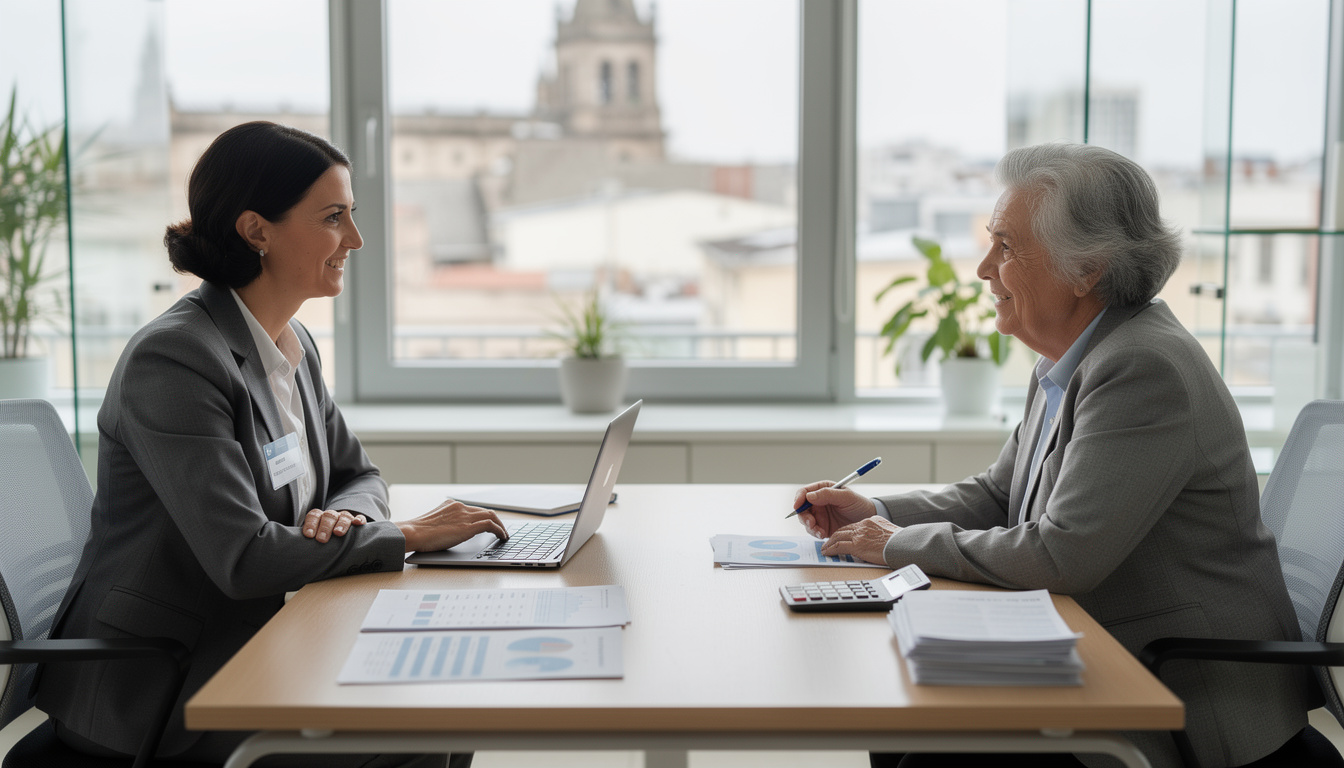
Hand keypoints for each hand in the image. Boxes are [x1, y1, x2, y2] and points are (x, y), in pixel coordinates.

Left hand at [303, 508, 366, 542]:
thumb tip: (300, 552)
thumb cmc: (323, 540)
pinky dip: (359, 519)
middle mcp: (332, 516)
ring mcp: (345, 518)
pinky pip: (360, 517)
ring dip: (341, 524)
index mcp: (320, 518)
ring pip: (344, 517)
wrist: (338, 535)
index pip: (314, 516)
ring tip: (338, 533)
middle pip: (329, 516)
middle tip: (322, 539)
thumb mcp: (315, 538)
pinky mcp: (357, 521)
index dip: (311, 524)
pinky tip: (358, 523)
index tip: (309, 535)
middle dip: (325, 527)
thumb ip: (309, 542)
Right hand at [395, 499, 509, 552]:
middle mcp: (460, 507)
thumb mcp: (433, 523)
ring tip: (504, 534)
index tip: (489, 523)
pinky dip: (499, 530)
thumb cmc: (417, 533)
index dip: (483, 516)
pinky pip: (490, 525)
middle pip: (484, 511)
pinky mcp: (468, 527)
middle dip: (495, 520)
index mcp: (451, 505)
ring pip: (491, 515)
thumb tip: (449, 532)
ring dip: (500, 525)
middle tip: (500, 529)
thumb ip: (444, 523)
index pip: (473, 509)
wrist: (412, 533)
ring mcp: (464, 516)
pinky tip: (502, 536)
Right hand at [792, 481, 877, 538]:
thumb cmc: (859, 504)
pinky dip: (815, 533)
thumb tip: (809, 496)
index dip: (799, 498)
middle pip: (802, 508)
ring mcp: (820, 515)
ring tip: (820, 531)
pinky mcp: (822, 527)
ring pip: (806, 520)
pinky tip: (823, 535)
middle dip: (804, 516)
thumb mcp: (846, 497)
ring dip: (810, 527)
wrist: (868, 520)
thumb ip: (828, 494)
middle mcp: (818, 502)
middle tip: (811, 523)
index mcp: (823, 490)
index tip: (797, 506)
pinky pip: (813, 530)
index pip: (805, 492)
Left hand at [819, 517, 900, 565]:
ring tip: (825, 549)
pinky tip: (827, 553)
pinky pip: (839, 546)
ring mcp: (859, 535)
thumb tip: (876, 539)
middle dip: (834, 536)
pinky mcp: (857, 546)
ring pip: (838, 536)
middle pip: (843, 530)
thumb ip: (878, 532)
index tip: (840, 536)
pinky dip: (831, 549)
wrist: (903, 545)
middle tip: (828, 542)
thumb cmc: (900, 542)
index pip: (853, 526)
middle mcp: (863, 526)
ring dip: (829, 543)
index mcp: (871, 521)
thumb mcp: (888, 531)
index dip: (844, 532)